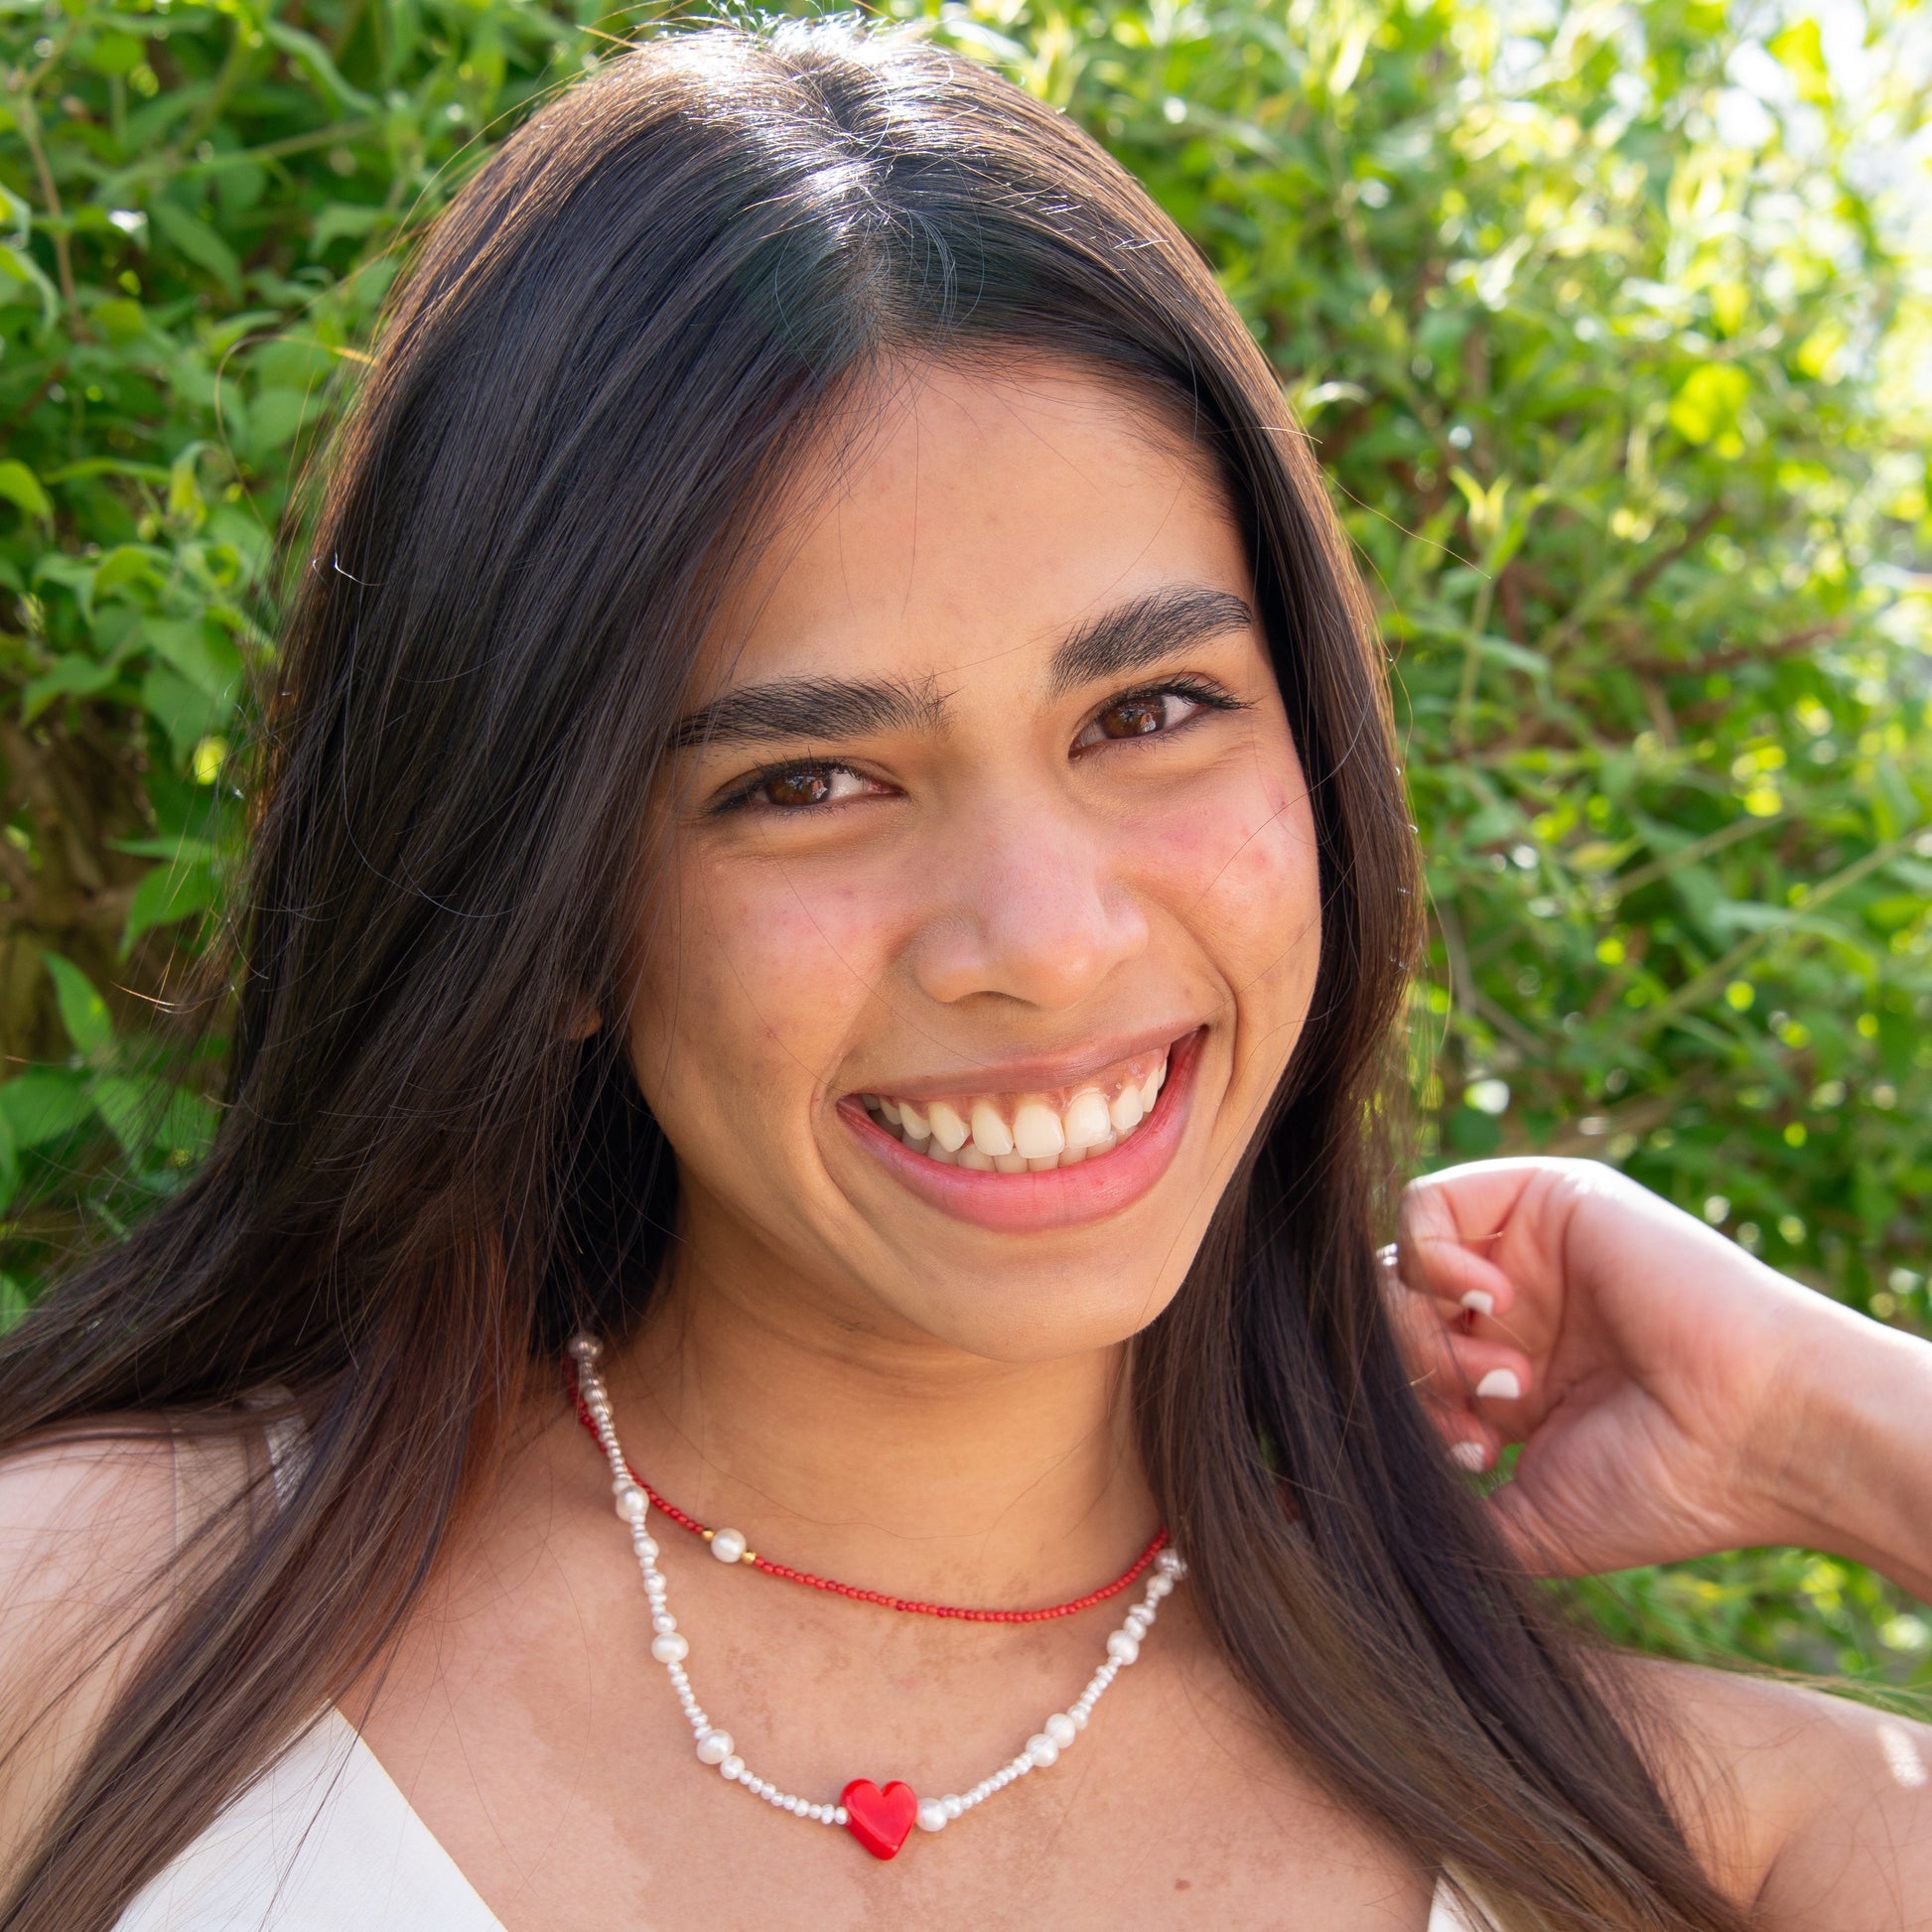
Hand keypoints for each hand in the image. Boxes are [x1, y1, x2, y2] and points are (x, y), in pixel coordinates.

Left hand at [1389, 1157, 1892, 1577]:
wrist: (1757, 1433)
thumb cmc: (1664, 1486)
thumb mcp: (1527, 1522)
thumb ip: (1435, 1512)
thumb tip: (1328, 1520)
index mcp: (1503, 1377)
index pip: (1393, 1370)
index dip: (1408, 1414)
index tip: (1474, 1458)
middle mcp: (1510, 1310)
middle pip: (1386, 1316)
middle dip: (1415, 1378)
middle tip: (1485, 1422)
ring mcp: (1523, 1252)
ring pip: (1397, 1264)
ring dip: (1427, 1330)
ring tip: (1506, 1375)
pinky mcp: (1542, 1196)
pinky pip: (1423, 1203)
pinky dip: (1433, 1257)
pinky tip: (1494, 1305)